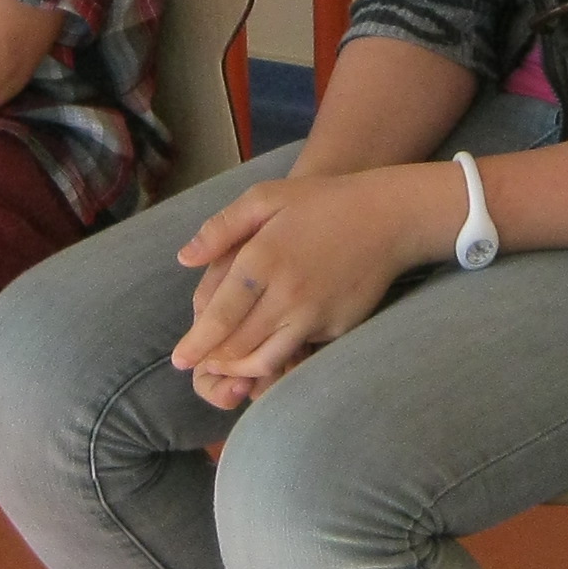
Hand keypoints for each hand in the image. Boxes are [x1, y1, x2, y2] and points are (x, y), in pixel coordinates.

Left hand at [167, 163, 446, 408]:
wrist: (387, 217)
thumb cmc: (321, 202)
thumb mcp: (265, 198)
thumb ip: (220, 228)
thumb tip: (184, 259)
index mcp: (263, 260)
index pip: (220, 317)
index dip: (197, 343)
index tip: (179, 360)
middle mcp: (287, 294)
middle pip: (239, 346)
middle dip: (215, 362)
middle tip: (200, 365)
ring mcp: (315, 315)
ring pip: (267, 360)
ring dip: (242, 370)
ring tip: (229, 367)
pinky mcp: (338, 328)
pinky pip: (300, 350)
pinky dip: (278, 356)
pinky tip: (268, 349)